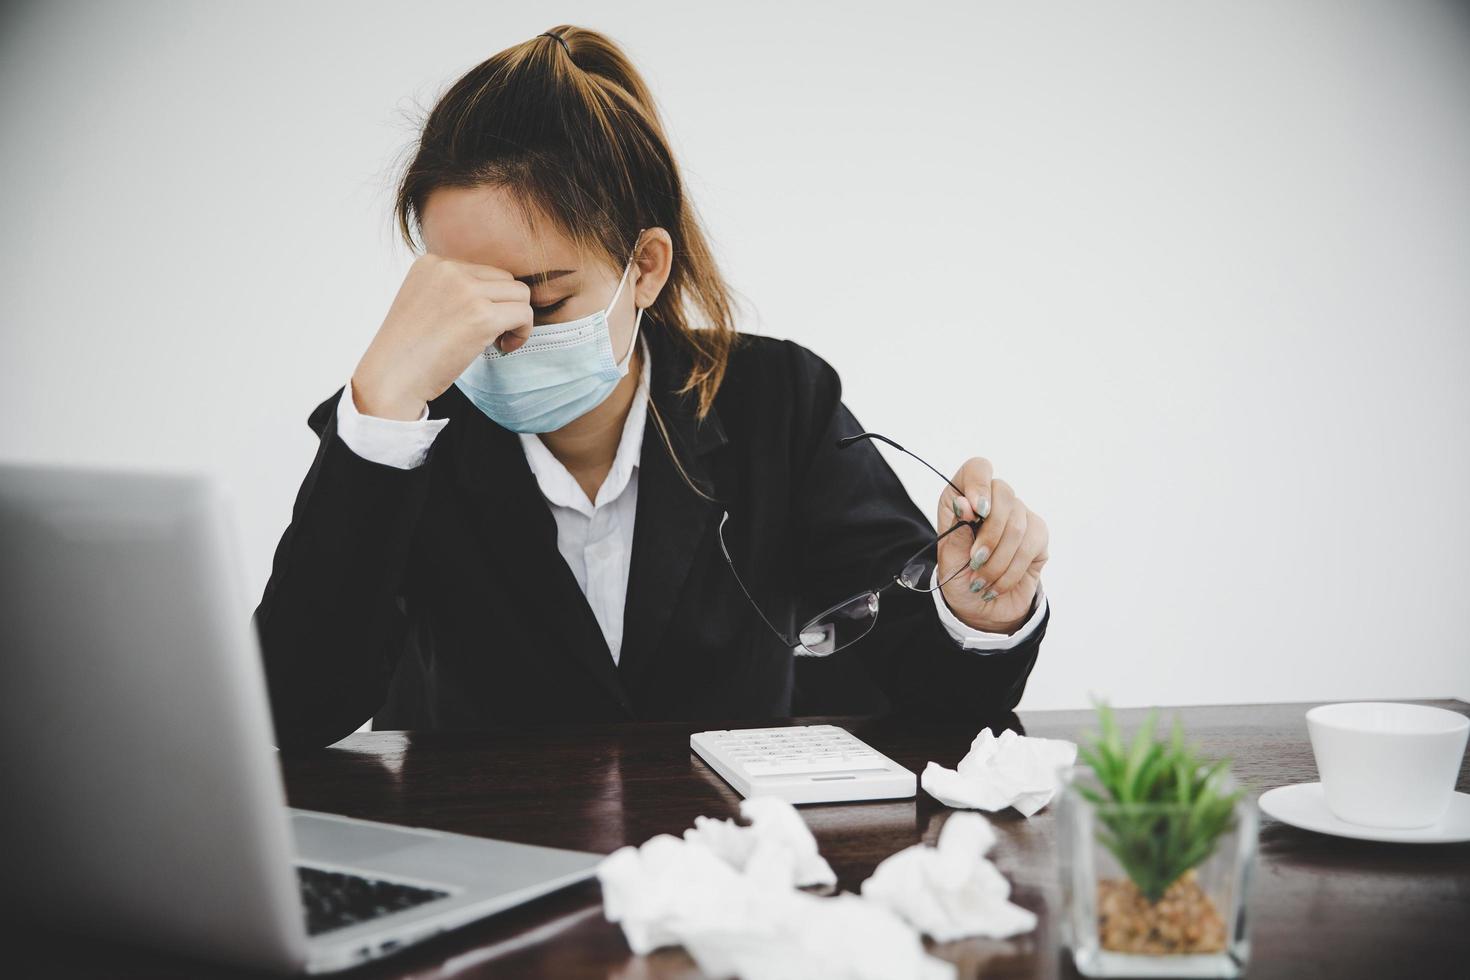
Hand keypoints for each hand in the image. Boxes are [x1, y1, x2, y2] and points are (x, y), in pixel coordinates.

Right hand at [350, 253, 535, 419]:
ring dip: (516, 320)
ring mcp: (466, 290)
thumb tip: (497, 293)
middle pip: (505, 280)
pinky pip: (524, 314)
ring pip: (520, 294)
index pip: (482, 271)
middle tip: (491, 336)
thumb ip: (453, 290)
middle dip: (505, 308)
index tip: (475, 325)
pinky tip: (504, 348)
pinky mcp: (482, 315)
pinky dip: (522, 333)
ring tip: (498, 342)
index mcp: (432, 263)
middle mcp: (449, 269)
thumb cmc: (408, 352)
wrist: (391, 378)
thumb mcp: (424, 303)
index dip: (487, 300)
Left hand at [935, 458, 1048, 632]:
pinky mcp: (1038, 535)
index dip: (979, 484)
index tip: (975, 511)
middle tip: (975, 562)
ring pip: (1017, 524)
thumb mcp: (948, 559)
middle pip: (1004, 493)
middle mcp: (994, 500)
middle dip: (990, 534)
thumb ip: (955, 531)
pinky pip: (1031, 545)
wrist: (980, 609)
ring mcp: (1019, 515)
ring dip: (998, 560)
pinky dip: (1011, 570)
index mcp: (964, 497)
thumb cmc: (959, 579)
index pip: (978, 468)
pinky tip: (997, 584)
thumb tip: (963, 503)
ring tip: (981, 581)